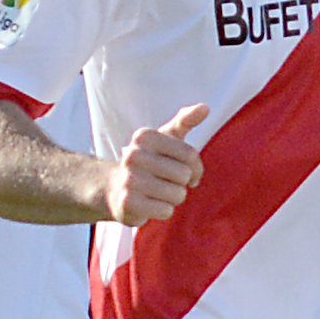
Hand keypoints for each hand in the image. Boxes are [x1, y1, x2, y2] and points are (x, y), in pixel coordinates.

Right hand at [102, 104, 210, 226]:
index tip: (188, 172)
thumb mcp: (165, 138)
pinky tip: (150, 204)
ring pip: (177, 195)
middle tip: (168, 183)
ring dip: (173, 198)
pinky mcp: (128, 203)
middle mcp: (133, 155)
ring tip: (158, 193)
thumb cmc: (149, 162)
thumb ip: (185, 121)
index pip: (189, 154)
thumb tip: (205, 107)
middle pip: (183, 175)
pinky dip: (163, 211)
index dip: (195, 168)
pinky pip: (166, 210)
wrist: (114, 188)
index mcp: (144, 137)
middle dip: (181, 184)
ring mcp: (129, 179)